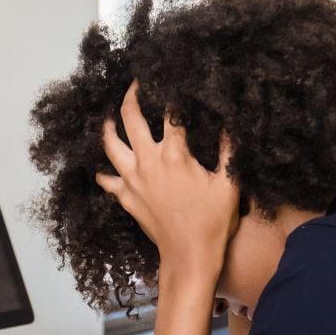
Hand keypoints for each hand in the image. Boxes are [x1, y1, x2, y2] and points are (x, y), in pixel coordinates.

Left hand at [95, 81, 238, 284]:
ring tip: (110, 116)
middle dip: (131, 95)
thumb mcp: (230, 184)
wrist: (188, 257)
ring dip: (108, 127)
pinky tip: (105, 167)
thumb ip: (230, 150)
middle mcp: (148, 162)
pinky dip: (104, 171)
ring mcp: (132, 180)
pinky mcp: (125, 198)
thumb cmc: (212, 223)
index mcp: (175, 154)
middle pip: (130, 118)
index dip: (171, 91)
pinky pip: (107, 180)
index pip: (170, 112)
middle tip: (134, 84)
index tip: (170, 77)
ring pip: (110, 145)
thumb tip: (231, 122)